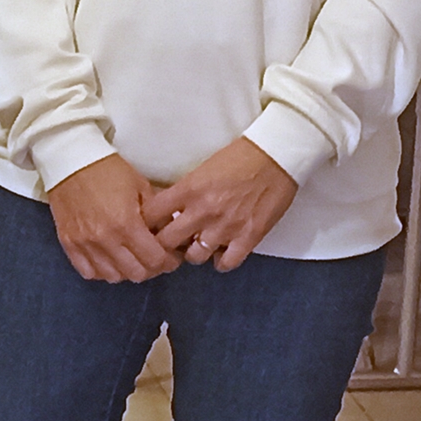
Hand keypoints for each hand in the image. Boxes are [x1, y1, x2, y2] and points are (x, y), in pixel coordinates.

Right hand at [45, 154, 181, 283]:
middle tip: (153, 257)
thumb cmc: (108, 170)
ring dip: (126, 271)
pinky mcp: (68, 243)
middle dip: (151, 268)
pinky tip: (108, 259)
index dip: (169, 261)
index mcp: (126, 224)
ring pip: (113, 277)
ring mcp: (84, 243)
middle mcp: (105, 239)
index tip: (171, 255)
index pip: (155, 260)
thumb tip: (169, 233)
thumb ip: (157, 214)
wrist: (70, 160)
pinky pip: (88, 272)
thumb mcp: (141, 186)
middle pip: (136, 274)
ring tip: (130, 258)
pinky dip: (101, 270)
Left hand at [148, 137, 298, 271]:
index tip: (146, 227)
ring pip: (194, 257)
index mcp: (188, 189)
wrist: (275, 157)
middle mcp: (203, 211)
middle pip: (167, 241)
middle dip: (164, 245)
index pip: (152, 214)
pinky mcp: (249, 237)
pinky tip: (220, 252)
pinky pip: (226, 263)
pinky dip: (221, 261)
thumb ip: (184, 192)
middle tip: (168, 243)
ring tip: (196, 246)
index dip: (145, 224)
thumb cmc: (238, 158)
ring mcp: (226, 227)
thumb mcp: (201, 170)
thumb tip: (169, 212)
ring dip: (193, 253)